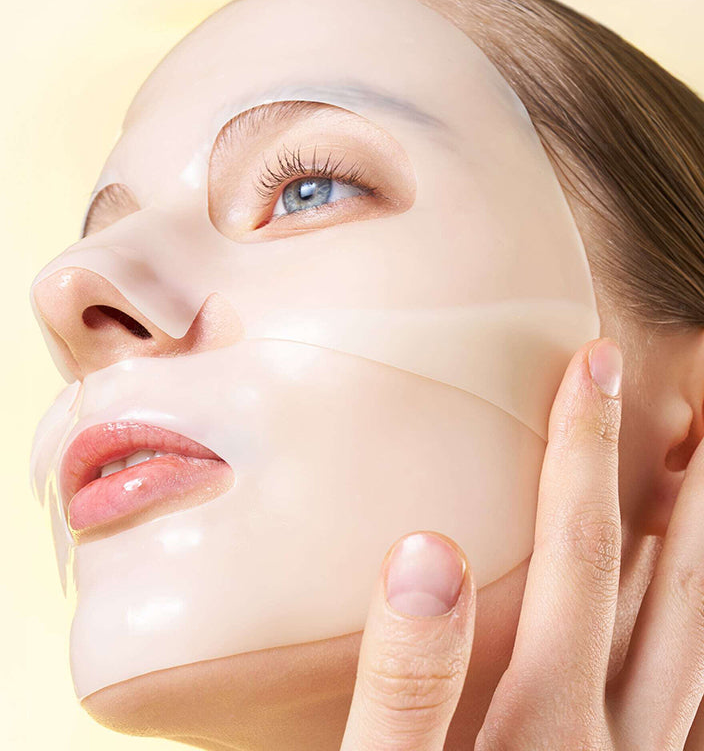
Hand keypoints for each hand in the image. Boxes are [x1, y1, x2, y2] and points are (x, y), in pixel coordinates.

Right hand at [339, 337, 703, 748]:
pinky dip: (683, 610)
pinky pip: (679, 678)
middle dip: (694, 483)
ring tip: (701, 465)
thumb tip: (425, 556)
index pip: (578, 553)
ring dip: (701, 541)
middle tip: (701, 399)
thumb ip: (405, 680)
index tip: (593, 366)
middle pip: (682, 587)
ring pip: (695, 632)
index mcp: (548, 721)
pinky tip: (666, 587)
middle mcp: (615, 738)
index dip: (583, 451)